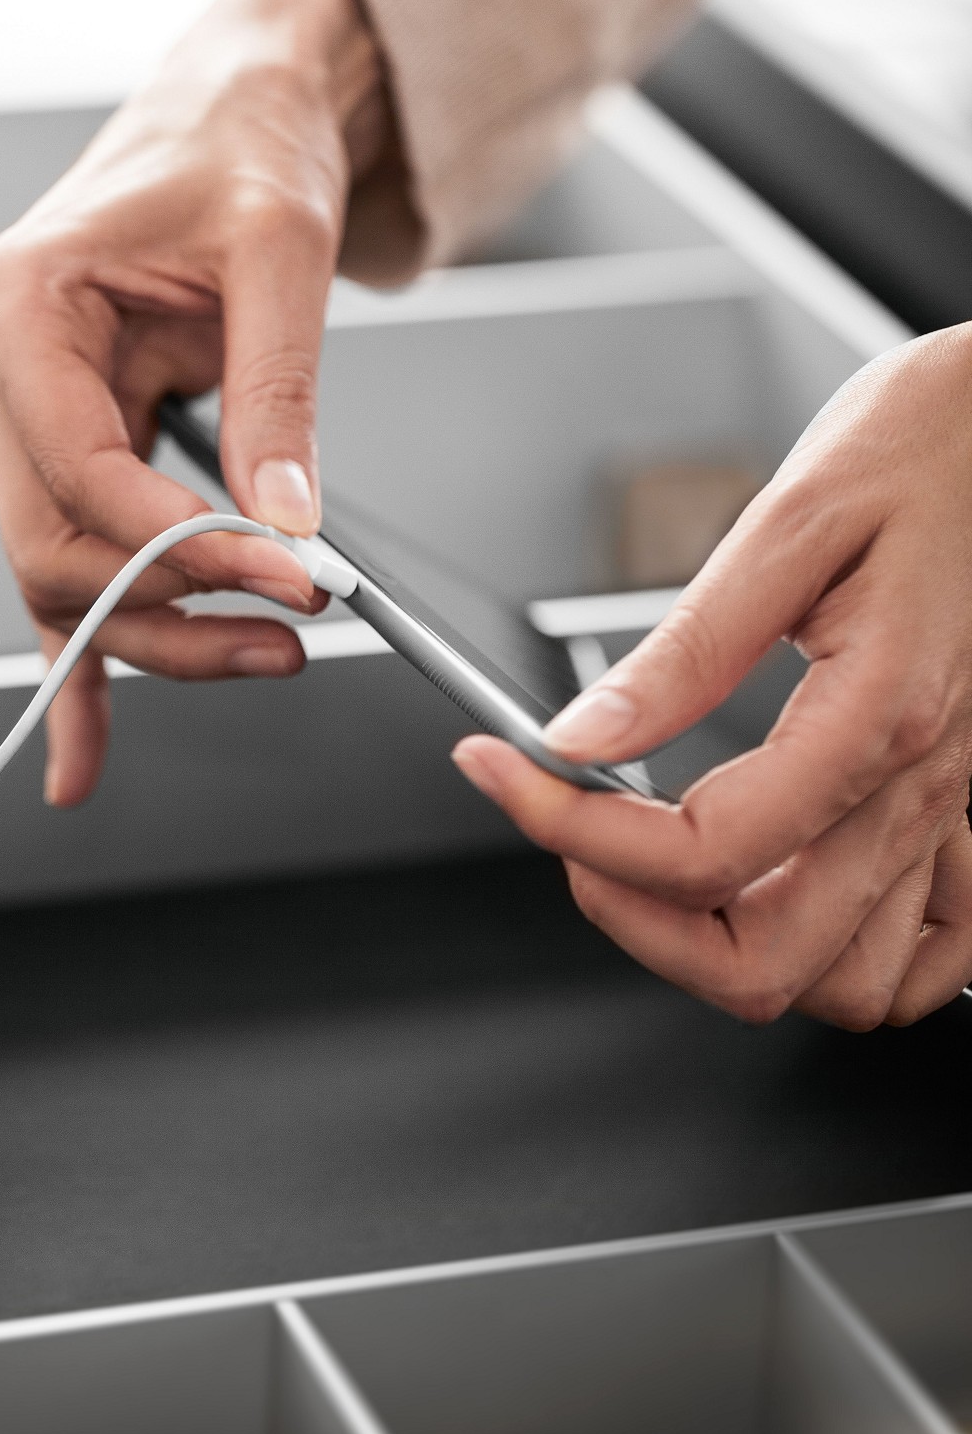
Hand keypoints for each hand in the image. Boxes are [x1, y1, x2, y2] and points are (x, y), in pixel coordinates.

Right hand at [0, 0, 389, 805]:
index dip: (182, 544)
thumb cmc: (239, 147)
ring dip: (155, 636)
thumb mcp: (277, 254)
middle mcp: (9, 374)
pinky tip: (85, 751)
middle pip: (56, 546)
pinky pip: (75, 569)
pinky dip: (84, 662)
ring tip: (266, 656)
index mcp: (23, 308)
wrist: (240, 109)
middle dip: (170, 607)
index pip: (81, 471)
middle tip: (289, 632)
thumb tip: (285, 519)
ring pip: (67, 574)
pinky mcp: (83, 452)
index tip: (287, 579)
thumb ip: (276, 394)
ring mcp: (38, 421)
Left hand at [453, 326, 971, 1028]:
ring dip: (732, 952)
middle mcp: (925, 784)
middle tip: (570, 835)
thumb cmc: (930, 448)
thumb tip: (581, 739)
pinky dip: (846, 960)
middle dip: (636, 919)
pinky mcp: (964, 803)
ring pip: (850, 984)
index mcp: (876, 715)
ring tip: (657, 869)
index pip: (701, 855)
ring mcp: (954, 808)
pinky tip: (782, 893)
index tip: (508, 777)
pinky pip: (929, 955)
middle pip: (767, 961)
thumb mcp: (793, 520)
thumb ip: (688, 650)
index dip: (575, 833)